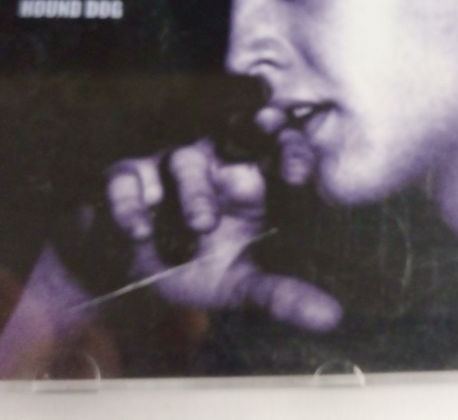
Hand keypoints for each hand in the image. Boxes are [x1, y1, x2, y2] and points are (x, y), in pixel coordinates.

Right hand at [106, 139, 341, 331]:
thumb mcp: (239, 285)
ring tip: (202, 225)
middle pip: (233, 140)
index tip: (298, 174)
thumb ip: (282, 295)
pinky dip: (131, 205)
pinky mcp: (125, 177)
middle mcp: (214, 163)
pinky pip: (126, 180)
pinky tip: (139, 232)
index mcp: (249, 180)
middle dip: (244, 148)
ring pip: (184, 162)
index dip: (290, 154)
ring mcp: (168, 165)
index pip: (277, 152)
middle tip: (258, 179)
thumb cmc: (195, 266)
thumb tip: (332, 318)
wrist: (130, 273)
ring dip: (193, 191)